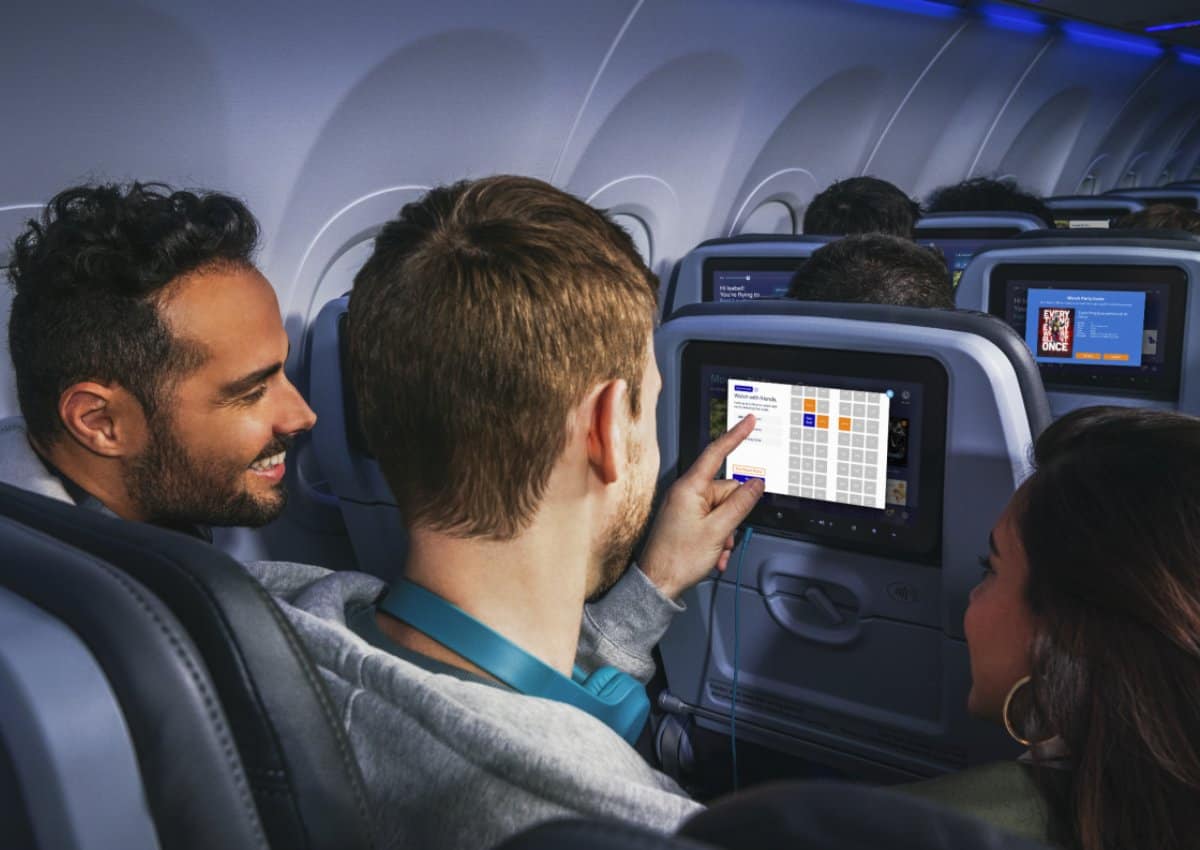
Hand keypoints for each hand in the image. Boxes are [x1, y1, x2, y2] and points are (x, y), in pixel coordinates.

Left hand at [639, 414, 764, 598]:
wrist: (658, 584)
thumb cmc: (677, 559)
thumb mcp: (718, 530)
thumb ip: (740, 504)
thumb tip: (756, 484)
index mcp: (690, 488)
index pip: (716, 453)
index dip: (735, 436)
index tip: (749, 421)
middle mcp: (686, 493)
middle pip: (726, 491)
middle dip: (734, 515)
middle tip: (728, 536)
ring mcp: (685, 507)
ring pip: (723, 510)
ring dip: (727, 532)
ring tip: (718, 550)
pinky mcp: (685, 521)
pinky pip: (713, 522)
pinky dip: (719, 538)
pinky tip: (715, 555)